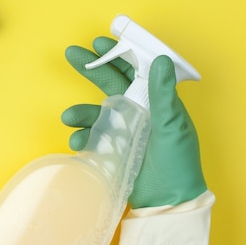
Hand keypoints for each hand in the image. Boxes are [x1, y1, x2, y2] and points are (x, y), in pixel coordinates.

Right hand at [61, 37, 206, 207]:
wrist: (167, 202)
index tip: (101, 42)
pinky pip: (89, 138)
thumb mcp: (172, 126)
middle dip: (90, 68)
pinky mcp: (108, 150)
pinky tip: (77, 143)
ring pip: (94, 112)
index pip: (135, 71)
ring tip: (68, 117)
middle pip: (109, 84)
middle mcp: (136, 112)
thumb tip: (158, 59)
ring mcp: (120, 131)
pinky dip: (79, 138)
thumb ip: (163, 94)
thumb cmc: (177, 163)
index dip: (118, 55)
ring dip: (80, 112)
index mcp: (154, 102)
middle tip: (71, 53)